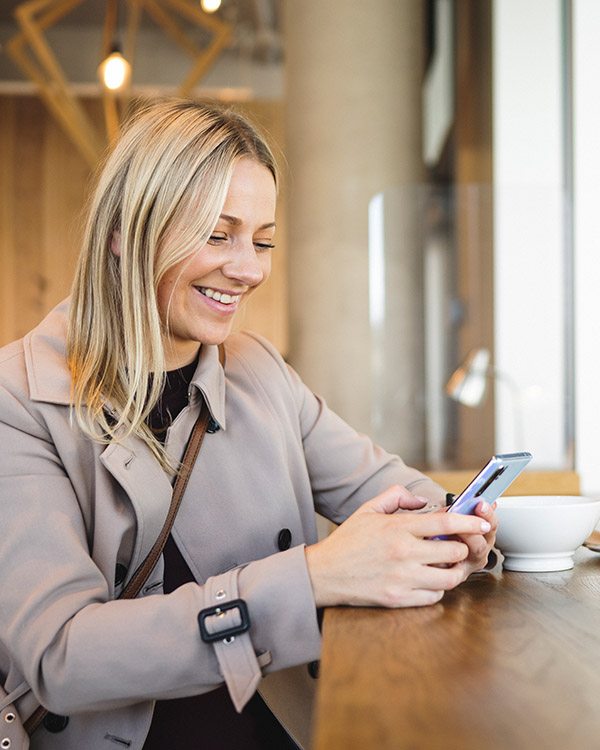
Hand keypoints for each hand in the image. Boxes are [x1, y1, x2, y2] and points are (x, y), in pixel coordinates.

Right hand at [305, 485, 492, 608]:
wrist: (324, 573)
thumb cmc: (347, 542)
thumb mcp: (368, 509)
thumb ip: (397, 497)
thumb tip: (423, 500)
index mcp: (398, 528)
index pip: (445, 523)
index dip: (470, 522)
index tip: (482, 522)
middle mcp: (403, 553)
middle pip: (454, 552)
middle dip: (463, 548)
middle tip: (459, 546)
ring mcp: (402, 578)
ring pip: (449, 578)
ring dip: (454, 571)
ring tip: (447, 566)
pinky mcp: (398, 599)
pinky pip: (434, 596)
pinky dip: (437, 589)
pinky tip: (429, 580)